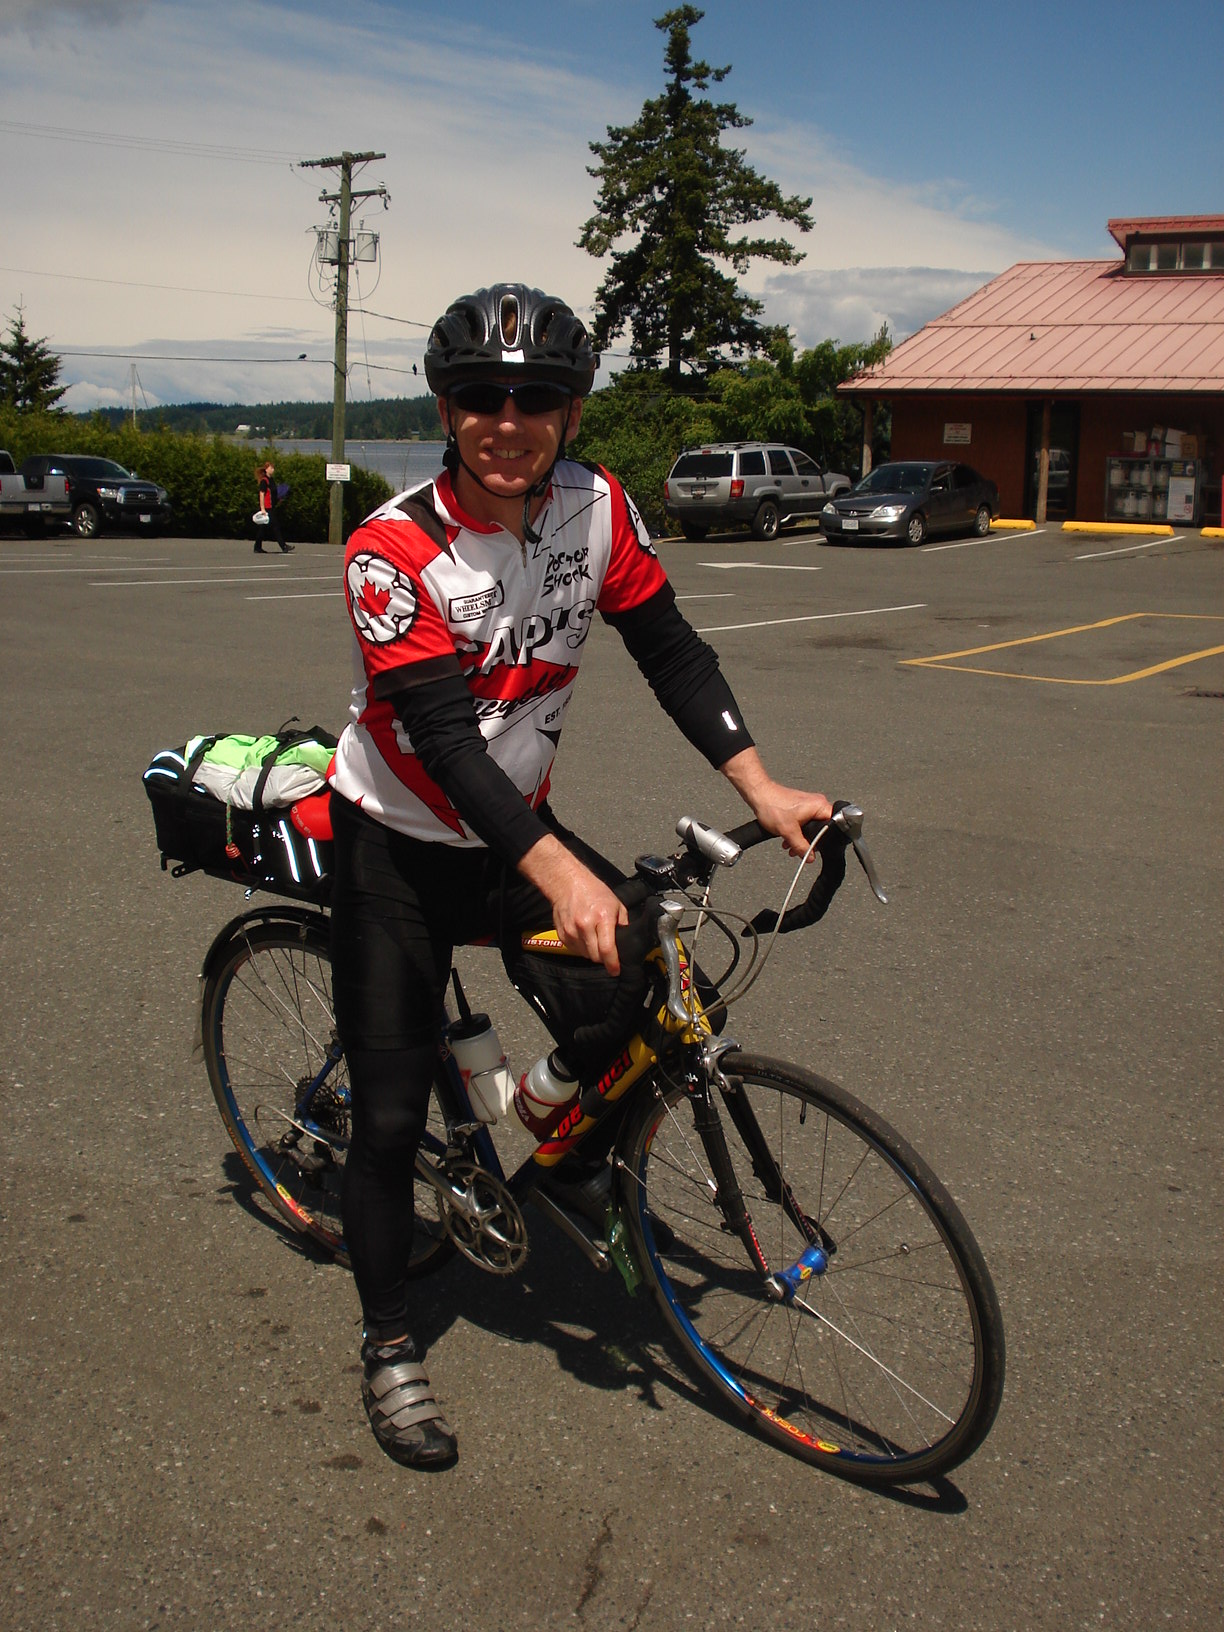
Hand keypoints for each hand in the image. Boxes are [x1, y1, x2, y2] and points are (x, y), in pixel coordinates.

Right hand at [518, 836, 628, 973]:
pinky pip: (575, 950)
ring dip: (592, 952)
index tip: (616, 970)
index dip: (613, 964)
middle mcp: (585, 925)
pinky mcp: (562, 934)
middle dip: (604, 958)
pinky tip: (585, 936)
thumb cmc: (592, 891)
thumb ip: (622, 924)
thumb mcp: (616, 904)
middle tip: (608, 951)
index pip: (607, 949)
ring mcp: (572, 931)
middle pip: (596, 956)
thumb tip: (626, 942)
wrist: (567, 883)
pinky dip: (582, 948)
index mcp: (602, 917)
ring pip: (585, 955)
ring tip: (595, 938)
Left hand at [720, 748, 832, 859]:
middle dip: (809, 841)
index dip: (825, 839)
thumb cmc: (773, 806)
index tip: (816, 848)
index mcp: (820, 806)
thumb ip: (801, 846)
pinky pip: (803, 823)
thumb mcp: (789, 831)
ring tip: (790, 846)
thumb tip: (810, 857)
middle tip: (801, 849)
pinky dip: (796, 832)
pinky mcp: (800, 807)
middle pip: (821, 829)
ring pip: (810, 827)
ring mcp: (808, 805)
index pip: (833, 825)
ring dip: (800, 839)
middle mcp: (817, 804)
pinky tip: (787, 839)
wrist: (758, 795)